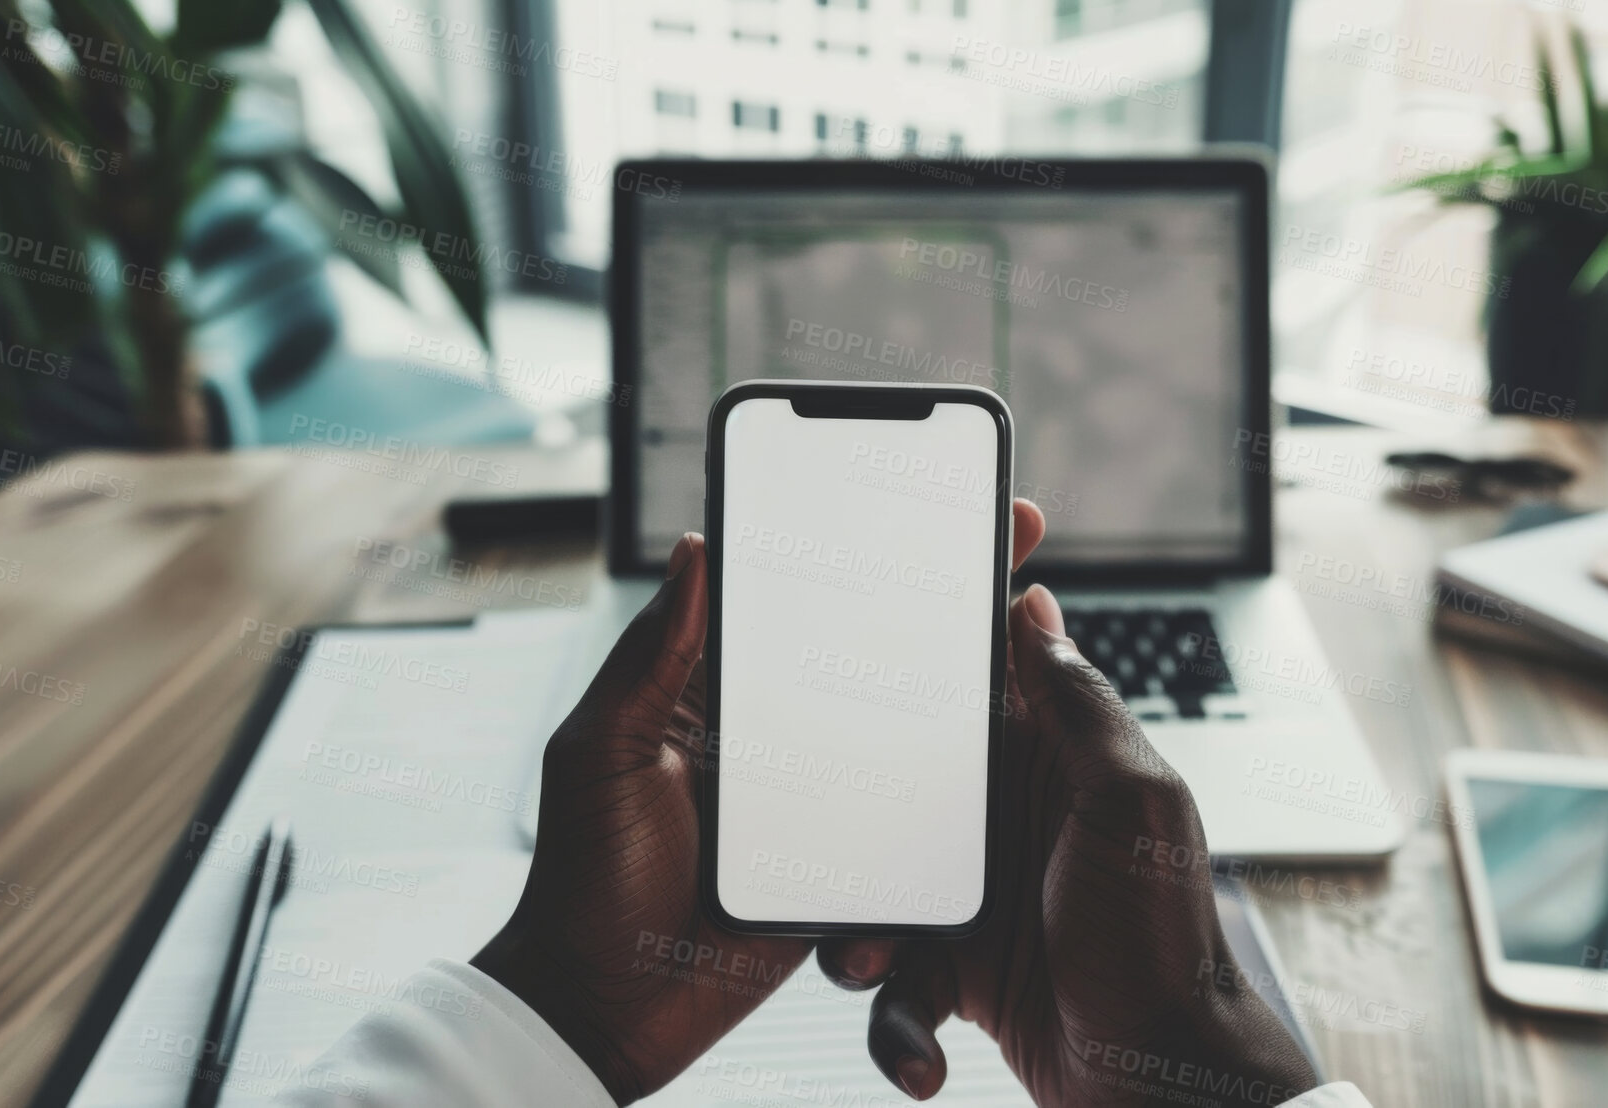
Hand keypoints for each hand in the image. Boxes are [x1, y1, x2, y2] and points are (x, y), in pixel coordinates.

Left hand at [475, 502, 1046, 1104]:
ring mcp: (814, 797)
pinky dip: (954, 787)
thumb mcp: (606, 751)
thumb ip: (651, 657)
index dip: (852, 546)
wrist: (607, 1009)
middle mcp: (773, 733)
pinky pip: (907, 815)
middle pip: (866, 650)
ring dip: (960, 685)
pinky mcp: (843, 861)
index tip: (912, 494)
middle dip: (935, 596)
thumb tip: (693, 547)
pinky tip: (1006, 748)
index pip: (792, 600)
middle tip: (1005, 539)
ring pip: (900, 726)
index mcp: (714, 692)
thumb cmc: (583, 880)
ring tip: (1024, 631)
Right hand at [814, 586, 1319, 1106]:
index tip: (855, 633)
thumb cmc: (1164, 945)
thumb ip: (1081, 709)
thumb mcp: (1132, 806)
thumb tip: (1035, 608)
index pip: (978, 686)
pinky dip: (895, 1026)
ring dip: (857, 932)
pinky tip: (920, 1058)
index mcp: (1047, 763)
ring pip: (872, 889)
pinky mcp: (953, 969)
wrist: (1158, 1083)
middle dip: (846, 817)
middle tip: (821, 834)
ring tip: (866, 959)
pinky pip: (891, 984)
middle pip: (892, 787)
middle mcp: (1002, 821)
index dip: (921, 656)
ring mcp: (973, 896)